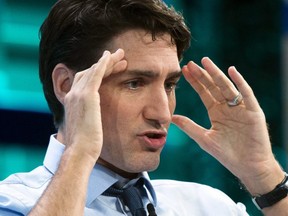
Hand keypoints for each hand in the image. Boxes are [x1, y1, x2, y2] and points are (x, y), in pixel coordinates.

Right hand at [62, 49, 126, 161]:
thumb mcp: (86, 129)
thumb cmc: (85, 146)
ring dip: (107, 61)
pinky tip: (112, 57)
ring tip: (120, 55)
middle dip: (104, 64)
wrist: (79, 152)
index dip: (98, 73)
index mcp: (72, 103)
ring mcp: (78, 94)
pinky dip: (104, 63)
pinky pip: (96, 73)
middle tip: (118, 59)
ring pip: (94, 70)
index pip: (85, 82)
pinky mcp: (87, 95)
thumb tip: (94, 122)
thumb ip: (88, 119)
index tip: (112, 69)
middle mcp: (72, 95)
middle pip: (89, 73)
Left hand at [172, 57, 282, 193]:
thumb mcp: (204, 138)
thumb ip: (189, 126)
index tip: (184, 71)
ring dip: (217, 74)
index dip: (195, 82)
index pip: (204, 93)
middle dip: (203, 75)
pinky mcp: (253, 112)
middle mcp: (227, 107)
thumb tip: (172, 117)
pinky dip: (240, 83)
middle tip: (192, 63)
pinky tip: (232, 71)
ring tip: (206, 62)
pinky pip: (246, 95)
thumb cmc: (227, 154)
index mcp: (216, 112)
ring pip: (227, 87)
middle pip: (213, 87)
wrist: (247, 167)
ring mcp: (240, 108)